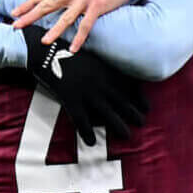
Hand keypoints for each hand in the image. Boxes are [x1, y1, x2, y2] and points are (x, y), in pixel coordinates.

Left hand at [10, 0, 141, 50]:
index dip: (27, 4)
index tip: (13, 13)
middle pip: (47, 5)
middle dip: (30, 16)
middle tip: (16, 25)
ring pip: (66, 17)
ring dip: (54, 30)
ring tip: (43, 41)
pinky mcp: (97, 6)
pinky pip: (86, 25)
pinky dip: (79, 38)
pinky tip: (73, 49)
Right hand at [27, 30, 145, 145]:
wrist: (45, 50)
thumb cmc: (67, 51)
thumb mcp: (91, 56)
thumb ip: (103, 67)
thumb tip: (114, 78)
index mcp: (106, 70)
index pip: (130, 86)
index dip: (140, 98)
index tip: (147, 107)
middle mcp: (100, 82)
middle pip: (122, 102)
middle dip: (134, 114)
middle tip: (142, 123)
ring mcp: (87, 92)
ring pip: (108, 113)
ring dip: (119, 126)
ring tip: (127, 135)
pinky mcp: (71, 99)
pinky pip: (82, 120)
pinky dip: (87, 133)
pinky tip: (91, 142)